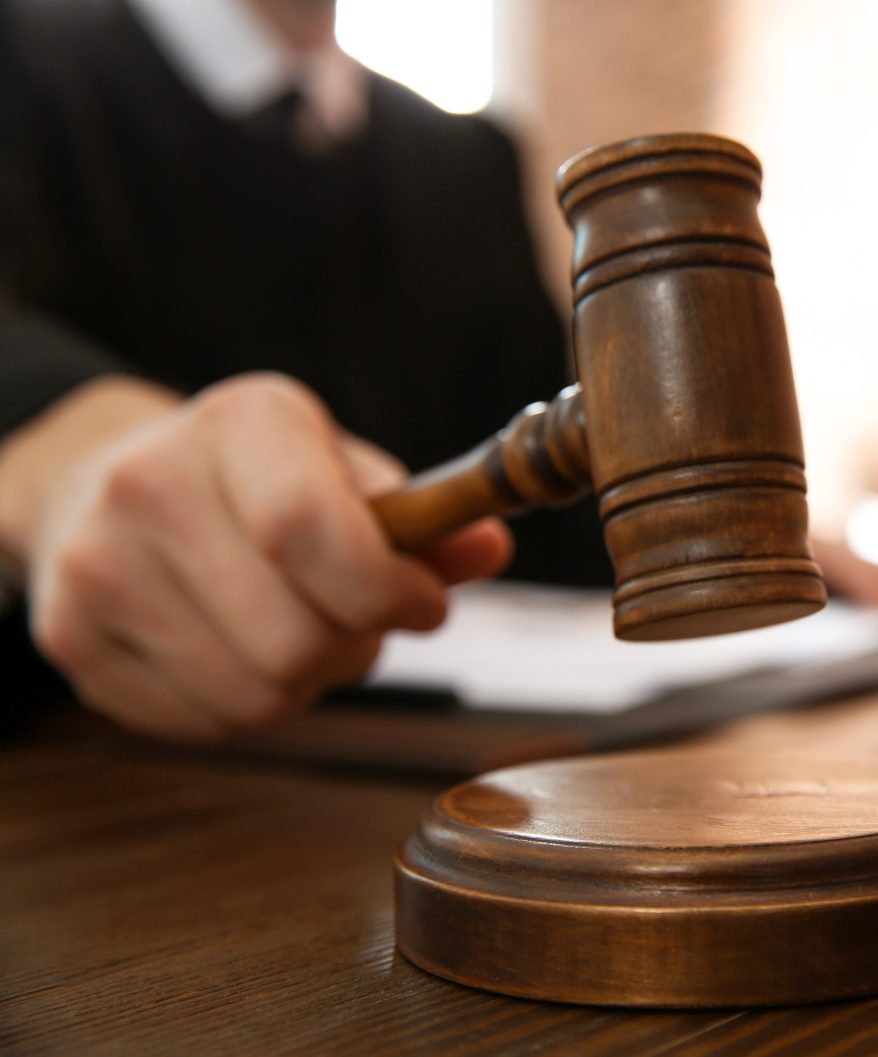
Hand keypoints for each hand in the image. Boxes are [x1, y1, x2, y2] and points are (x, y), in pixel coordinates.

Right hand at [0, 373, 510, 741]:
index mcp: (238, 423)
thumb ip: (424, 519)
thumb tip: (489, 547)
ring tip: (299, 633)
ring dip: (307, 683)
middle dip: (353, 647)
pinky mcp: (72, 639)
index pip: (309, 527)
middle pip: (292, 635)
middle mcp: (149, 482)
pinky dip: (249, 708)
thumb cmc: (259, 485)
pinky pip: (205, 722)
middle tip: (354, 623)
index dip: (386, 590)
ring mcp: (96, 564)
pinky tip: (242, 654)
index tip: (423, 606)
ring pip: (255, 693)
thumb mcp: (347, 474)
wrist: (111, 488)